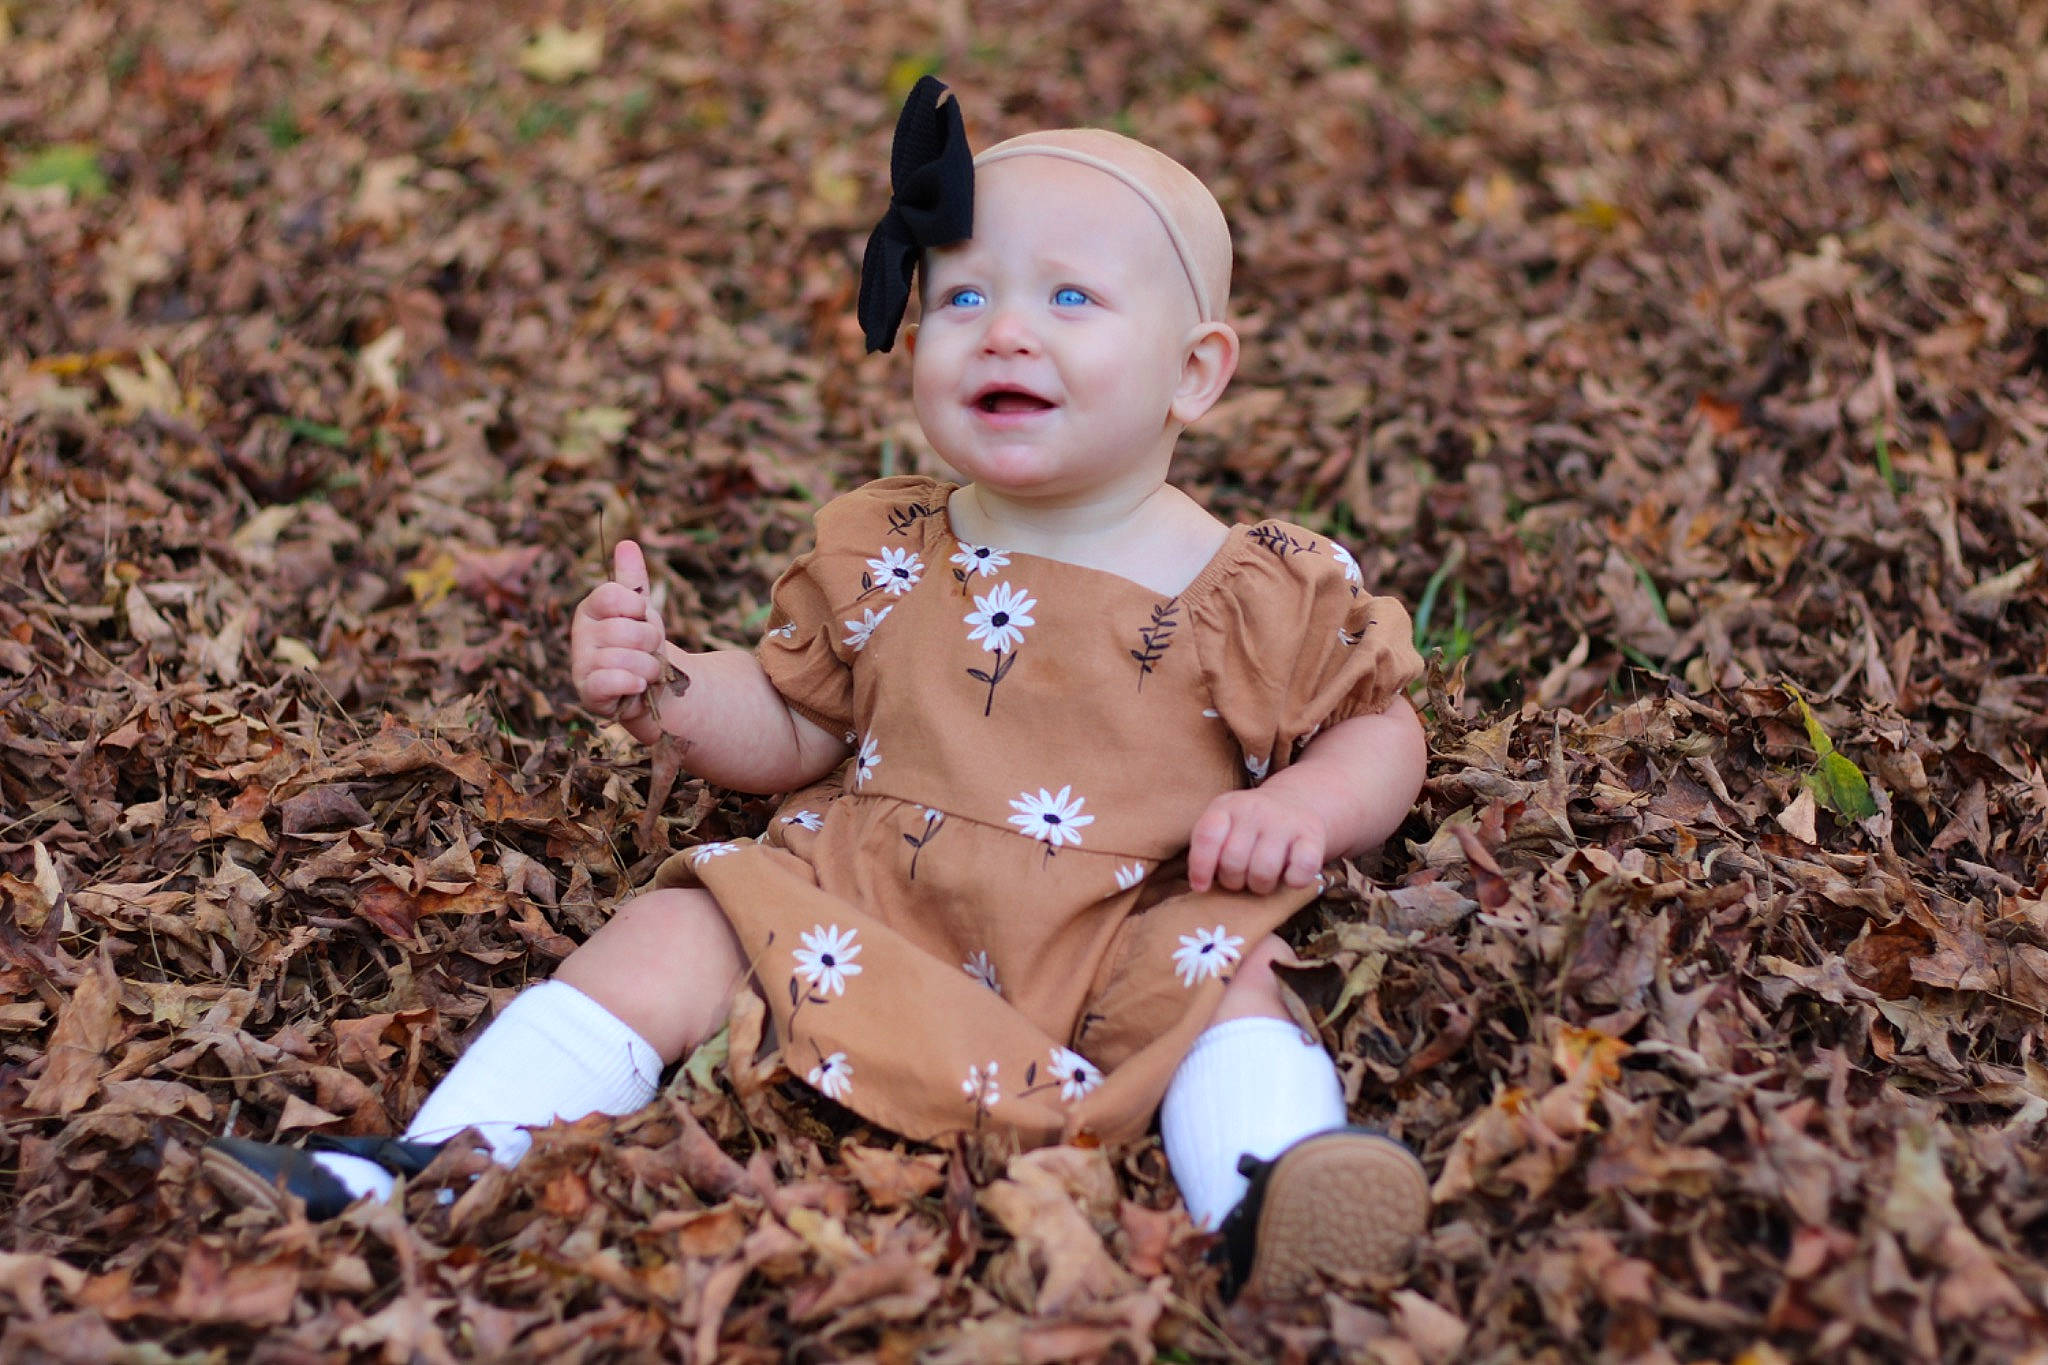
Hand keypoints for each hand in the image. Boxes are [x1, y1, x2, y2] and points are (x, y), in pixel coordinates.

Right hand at [571, 540, 666, 730]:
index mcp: (589, 610)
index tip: (642, 617)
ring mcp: (581, 665)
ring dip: (649, 667)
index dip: (636, 607)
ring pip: (623, 658)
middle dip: (650, 642)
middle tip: (649, 650)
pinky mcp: (588, 692)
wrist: (650, 687)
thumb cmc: (642, 645)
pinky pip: (609, 681)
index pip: (611, 595)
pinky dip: (632, 683)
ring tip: (646, 671)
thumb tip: (626, 544)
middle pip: (624, 630)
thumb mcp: (641, 610)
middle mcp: (580, 635)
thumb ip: (633, 580)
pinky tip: (638, 685)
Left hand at [1186, 785, 1329, 894]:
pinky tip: (1289, 876)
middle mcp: (1255, 809)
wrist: (1294, 802)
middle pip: (1233, 862)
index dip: (1201, 867)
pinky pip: (1299, 872)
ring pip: (1263, 872)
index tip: (1202, 887)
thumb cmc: (1248, 827)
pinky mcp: (1312, 836)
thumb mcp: (1223, 825)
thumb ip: (1207, 848)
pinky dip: (1293, 882)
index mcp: (1227, 806)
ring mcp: (1285, 821)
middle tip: (1240, 878)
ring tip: (1262, 879)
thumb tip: (1199, 885)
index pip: (1207, 836)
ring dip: (1260, 886)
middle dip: (1233, 881)